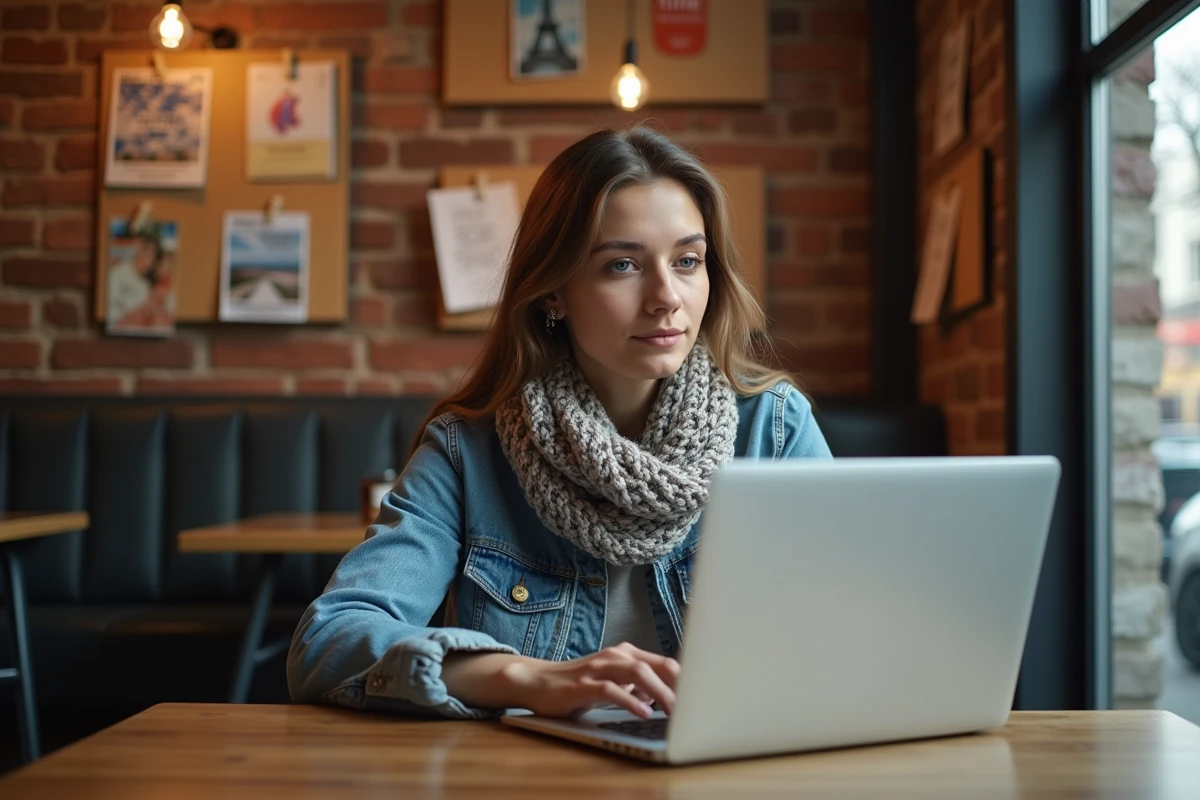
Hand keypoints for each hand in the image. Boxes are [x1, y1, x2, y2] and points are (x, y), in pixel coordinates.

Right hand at [502, 643, 678, 718]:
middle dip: (678, 686)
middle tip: (695, 706)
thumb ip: (638, 687)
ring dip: (659, 692)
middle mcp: (615, 656)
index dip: (685, 679)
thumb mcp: (613, 683)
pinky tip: (643, 713)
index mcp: (626, 654)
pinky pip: (611, 690)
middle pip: (656, 665)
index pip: (664, 663)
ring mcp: (598, 667)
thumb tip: (665, 697)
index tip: (702, 696)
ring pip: (637, 673)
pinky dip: (630, 701)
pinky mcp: (583, 684)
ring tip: (675, 710)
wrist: (537, 681)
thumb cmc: (578, 684)